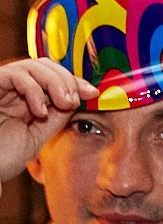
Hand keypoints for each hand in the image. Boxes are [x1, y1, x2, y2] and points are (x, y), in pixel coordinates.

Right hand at [0, 58, 94, 179]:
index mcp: (24, 100)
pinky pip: (14, 74)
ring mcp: (0, 88)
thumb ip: (56, 116)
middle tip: (74, 101)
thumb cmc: (3, 157)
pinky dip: (33, 90)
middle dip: (66, 80)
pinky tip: (40, 111)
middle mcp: (11, 90)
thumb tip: (77, 98)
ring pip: (31, 66)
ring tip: (63, 104)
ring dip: (55, 82)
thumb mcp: (39, 135)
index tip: (93, 93)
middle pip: (43, 66)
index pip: (52, 77)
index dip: (74, 81)